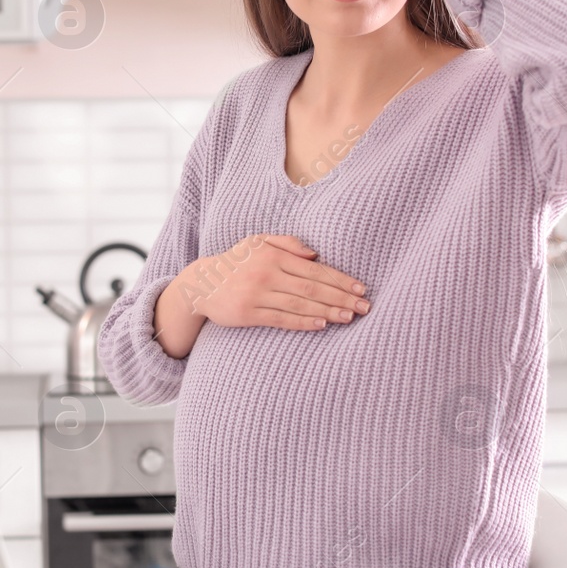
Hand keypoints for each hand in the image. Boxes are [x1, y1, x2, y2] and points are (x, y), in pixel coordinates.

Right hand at [153, 234, 369, 357]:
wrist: (201, 283)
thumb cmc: (237, 262)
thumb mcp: (258, 242)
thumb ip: (287, 243)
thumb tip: (315, 254)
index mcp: (273, 256)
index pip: (315, 269)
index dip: (340, 280)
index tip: (361, 288)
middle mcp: (267, 274)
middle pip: (312, 288)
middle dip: (341, 297)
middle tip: (365, 306)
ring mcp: (257, 295)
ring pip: (300, 305)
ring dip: (328, 311)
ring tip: (349, 317)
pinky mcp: (248, 314)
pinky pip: (281, 319)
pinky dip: (303, 322)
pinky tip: (322, 324)